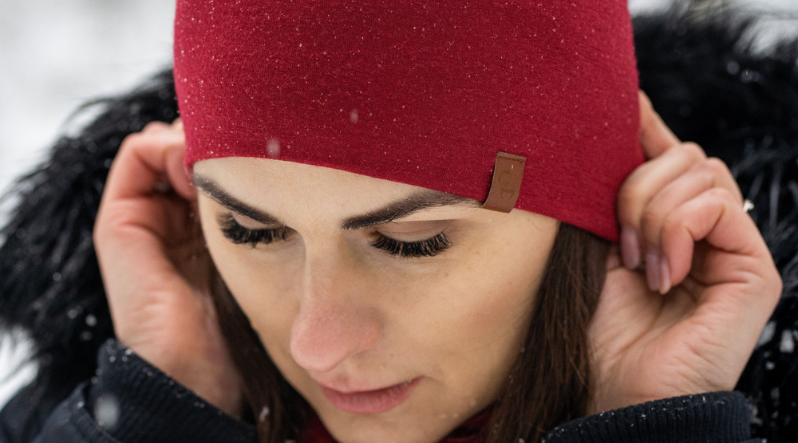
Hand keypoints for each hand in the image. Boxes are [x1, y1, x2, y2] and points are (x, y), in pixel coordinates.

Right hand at [93, 120, 242, 415]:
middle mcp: (175, 216)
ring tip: (222, 158)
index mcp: (207, 227)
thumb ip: (262, 216)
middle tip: (247, 143)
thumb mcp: (261, 256)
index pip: (217, 163)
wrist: (196, 366)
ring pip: (166, 143)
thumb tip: (279, 165)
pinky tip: (196, 167)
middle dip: (217, 138)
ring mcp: (146, 214)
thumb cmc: (241, 318)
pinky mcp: (121, 218)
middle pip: (191, 148)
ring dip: (193, 139)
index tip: (265, 153)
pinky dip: (165, 145)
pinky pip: (136, 153)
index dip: (236, 148)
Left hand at [588, 92, 782, 412]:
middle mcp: (704, 230)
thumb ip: (609, 191)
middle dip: (636, 190)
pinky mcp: (753, 268)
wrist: (614, 390)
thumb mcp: (593, 244)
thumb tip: (617, 121)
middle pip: (683, 156)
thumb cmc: (596, 326)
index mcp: (667, 222)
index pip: (668, 156)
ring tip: (640, 266)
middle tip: (620, 246)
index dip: (646, 128)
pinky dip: (677, 229)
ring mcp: (731, 247)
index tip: (622, 106)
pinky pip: (715, 205)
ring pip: (699, 172)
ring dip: (652, 214)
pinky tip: (663, 273)